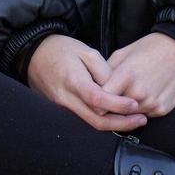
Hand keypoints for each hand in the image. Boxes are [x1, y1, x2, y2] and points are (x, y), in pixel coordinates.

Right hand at [26, 35, 146, 131]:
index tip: (136, 105)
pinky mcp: (61, 111)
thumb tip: (118, 89)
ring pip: (90, 124)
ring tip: (134, 120)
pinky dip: (102, 121)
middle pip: (96, 121)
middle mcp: (66, 99)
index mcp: (73, 81)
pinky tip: (116, 118)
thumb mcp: (85, 51)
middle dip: (122, 123)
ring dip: (114, 125)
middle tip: (141, 119)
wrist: (34, 54)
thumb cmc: (61, 49)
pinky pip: (83, 120)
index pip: (98, 100)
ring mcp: (62, 108)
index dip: (118, 105)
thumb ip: (103, 71)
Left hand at [101, 33, 174, 119]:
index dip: (96, 100)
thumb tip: (94, 88)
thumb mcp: (123, 53)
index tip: (95, 98)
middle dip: (110, 107)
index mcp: (125, 75)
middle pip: (114, 111)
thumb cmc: (151, 48)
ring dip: (126, 109)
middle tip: (111, 97)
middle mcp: (138, 92)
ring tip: (131, 93)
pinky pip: (144, 115)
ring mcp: (151, 103)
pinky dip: (141, 109)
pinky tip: (146, 94)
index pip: (100, 101)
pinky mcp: (162, 109)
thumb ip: (105, 72)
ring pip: (128, 116)